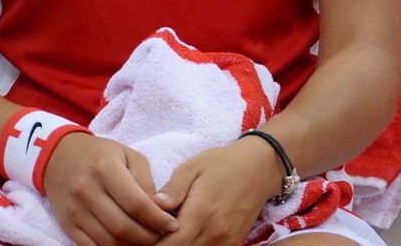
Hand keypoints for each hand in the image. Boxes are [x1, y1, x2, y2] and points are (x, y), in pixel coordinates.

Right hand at [42, 132, 177, 245]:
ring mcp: (75, 210)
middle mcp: (87, 191)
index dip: (158, 219)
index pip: (137, 204)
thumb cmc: (102, 155)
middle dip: (147, 237)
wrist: (61, 157)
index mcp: (106, 169)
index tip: (172, 225)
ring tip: (146, 240)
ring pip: (108, 241)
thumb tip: (158, 208)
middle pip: (123, 226)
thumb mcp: (129, 155)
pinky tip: (126, 244)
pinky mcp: (67, 225)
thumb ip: (145, 179)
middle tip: (161, 235)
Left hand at [155, 137, 283, 245]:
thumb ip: (172, 189)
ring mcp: (226, 241)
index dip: (150, 245)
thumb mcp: (194, 167)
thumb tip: (152, 205)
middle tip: (151, 236)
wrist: (261, 166)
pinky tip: (187, 236)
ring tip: (167, 235)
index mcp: (200, 213)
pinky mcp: (233, 244)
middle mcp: (214, 233)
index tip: (139, 237)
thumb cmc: (223, 163)